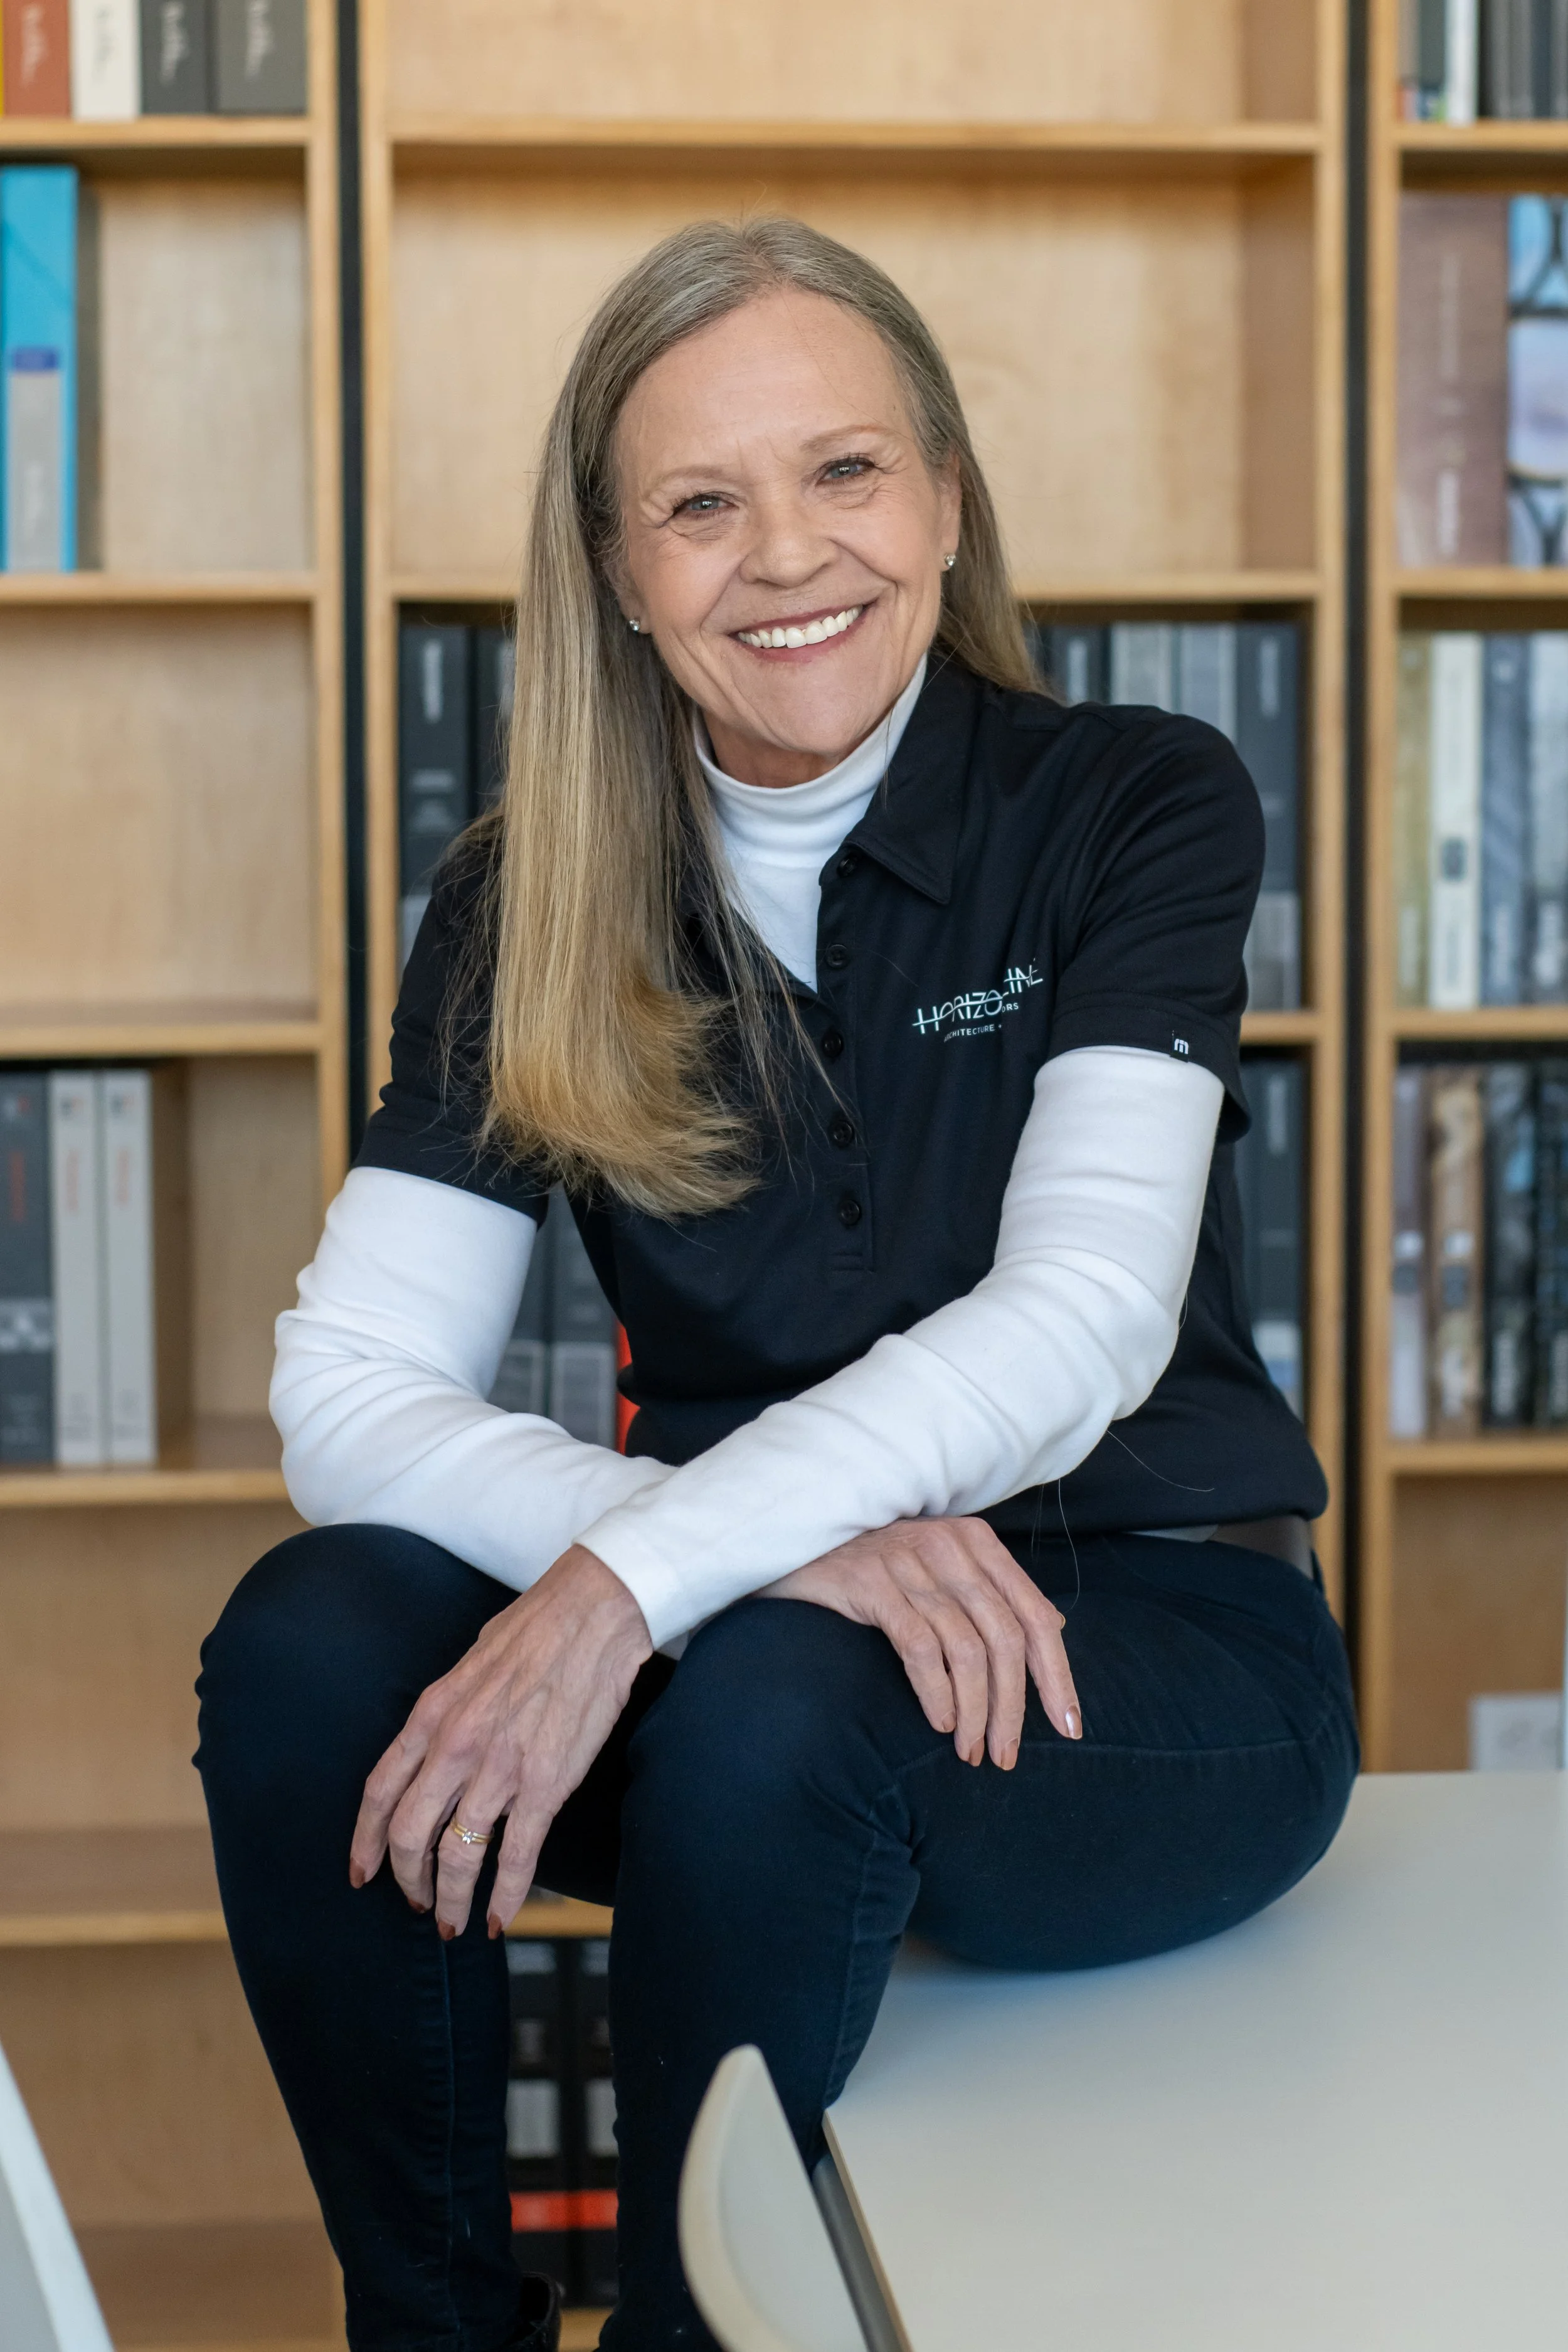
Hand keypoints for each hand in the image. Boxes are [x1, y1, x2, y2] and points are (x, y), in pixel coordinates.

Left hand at [349, 1545, 651, 1937]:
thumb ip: (448, 1712)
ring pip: (459, 1856)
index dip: (365, 1842)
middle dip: (408, 1880)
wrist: (594, 1613)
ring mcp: (501, 1769)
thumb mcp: (468, 1664)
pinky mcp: (547, 1785)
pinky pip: (517, 1856)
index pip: (380, 1792)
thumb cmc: (535, 1629)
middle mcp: (456, 1746)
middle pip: (410, 1836)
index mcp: (433, 1714)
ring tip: (453, 1922)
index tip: (362, 1872)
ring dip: (451, 1899)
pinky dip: (505, 1896)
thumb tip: (439, 1747)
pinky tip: (498, 1918)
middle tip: (417, 1901)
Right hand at [763, 1517, 1080, 1768]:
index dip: (1057, 1675)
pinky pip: (920, 1647)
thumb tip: (1054, 1627)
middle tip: (1006, 1755)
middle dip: (1014, 1706)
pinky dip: (936, 1692)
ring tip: (970, 1750)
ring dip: (975, 1711)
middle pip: (1005, 1638)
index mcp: (977, 1544)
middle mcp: (950, 1547)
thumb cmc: (874, 1563)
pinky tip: (941, 1722)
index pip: (1035, 1616)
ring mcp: (910, 1562)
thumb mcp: (941, 1566)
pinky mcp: (871, 1582)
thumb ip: (993, 1593)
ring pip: (966, 1649)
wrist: (796, 1540)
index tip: (1068, 1726)